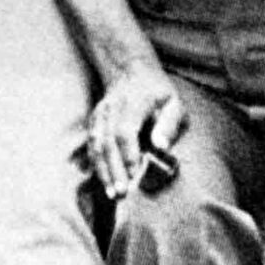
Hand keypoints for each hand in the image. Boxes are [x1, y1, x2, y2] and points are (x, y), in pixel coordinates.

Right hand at [87, 62, 187, 197]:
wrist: (129, 70)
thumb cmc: (157, 91)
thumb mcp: (173, 102)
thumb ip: (169, 124)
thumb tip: (161, 147)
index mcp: (133, 102)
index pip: (125, 131)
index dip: (128, 154)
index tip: (134, 174)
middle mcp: (111, 108)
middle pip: (107, 141)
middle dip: (113, 169)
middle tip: (121, 194)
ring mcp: (100, 114)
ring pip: (96, 144)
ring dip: (102, 169)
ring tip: (111, 193)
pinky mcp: (94, 120)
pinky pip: (91, 144)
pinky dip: (95, 163)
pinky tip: (102, 180)